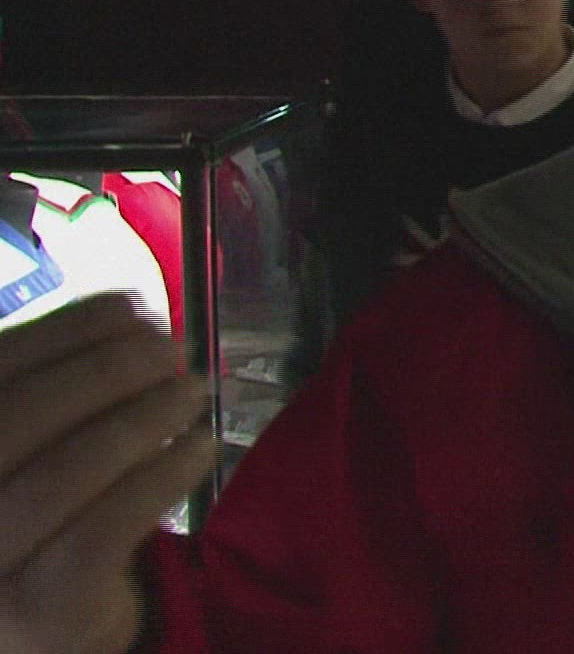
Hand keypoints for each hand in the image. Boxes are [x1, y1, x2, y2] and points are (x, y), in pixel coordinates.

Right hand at [0, 295, 215, 653]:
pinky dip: (160, 478)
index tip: (130, 307)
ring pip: (61, 474)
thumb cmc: (36, 522)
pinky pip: (104, 529)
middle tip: (168, 351)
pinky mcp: (34, 611)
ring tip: (191, 391)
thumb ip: (54, 382)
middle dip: (103, 371)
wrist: (41, 634)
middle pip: (15, 418)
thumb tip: (127, 308)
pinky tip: (199, 448)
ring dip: (140, 420)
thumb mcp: (28, 446)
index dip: (63, 332)